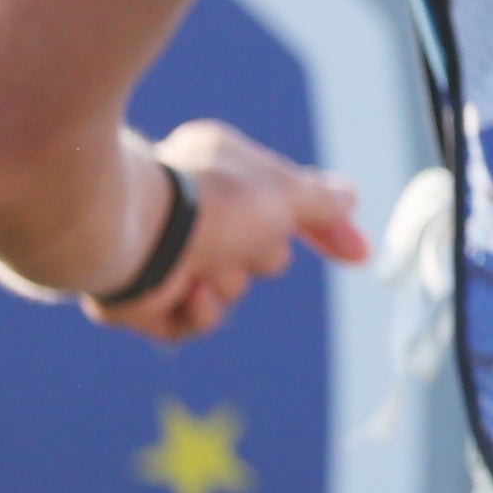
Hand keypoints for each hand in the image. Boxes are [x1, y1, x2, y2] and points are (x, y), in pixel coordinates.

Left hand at [91, 119, 367, 348]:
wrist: (132, 236)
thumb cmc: (210, 202)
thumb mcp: (285, 194)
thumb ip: (321, 200)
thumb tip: (350, 198)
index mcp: (221, 169)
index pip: (287, 203)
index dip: (325, 229)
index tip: (359, 256)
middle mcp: (192, 208)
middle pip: (259, 252)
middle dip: (257, 256)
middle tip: (242, 242)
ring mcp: (163, 253)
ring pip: (226, 288)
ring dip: (223, 284)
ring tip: (200, 268)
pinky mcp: (139, 296)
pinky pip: (188, 322)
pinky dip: (194, 312)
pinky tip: (186, 292)